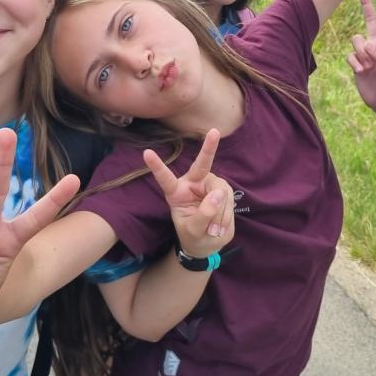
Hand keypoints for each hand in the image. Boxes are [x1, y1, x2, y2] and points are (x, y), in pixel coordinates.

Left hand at [143, 129, 234, 258]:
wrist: (208, 244)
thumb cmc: (193, 236)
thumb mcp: (193, 230)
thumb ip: (203, 214)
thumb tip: (218, 195)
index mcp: (176, 192)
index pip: (165, 178)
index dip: (157, 166)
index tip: (146, 153)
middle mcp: (193, 183)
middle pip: (202, 165)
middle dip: (209, 148)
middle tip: (214, 132)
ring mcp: (210, 186)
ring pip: (221, 192)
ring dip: (220, 214)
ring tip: (213, 230)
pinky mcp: (224, 192)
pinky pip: (229, 199)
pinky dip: (226, 216)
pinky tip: (220, 227)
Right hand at [348, 0, 375, 111]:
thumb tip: (368, 46)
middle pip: (370, 19)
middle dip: (366, 3)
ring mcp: (365, 52)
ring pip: (357, 39)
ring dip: (361, 51)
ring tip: (368, 66)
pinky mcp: (355, 61)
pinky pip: (350, 55)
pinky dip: (355, 62)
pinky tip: (361, 71)